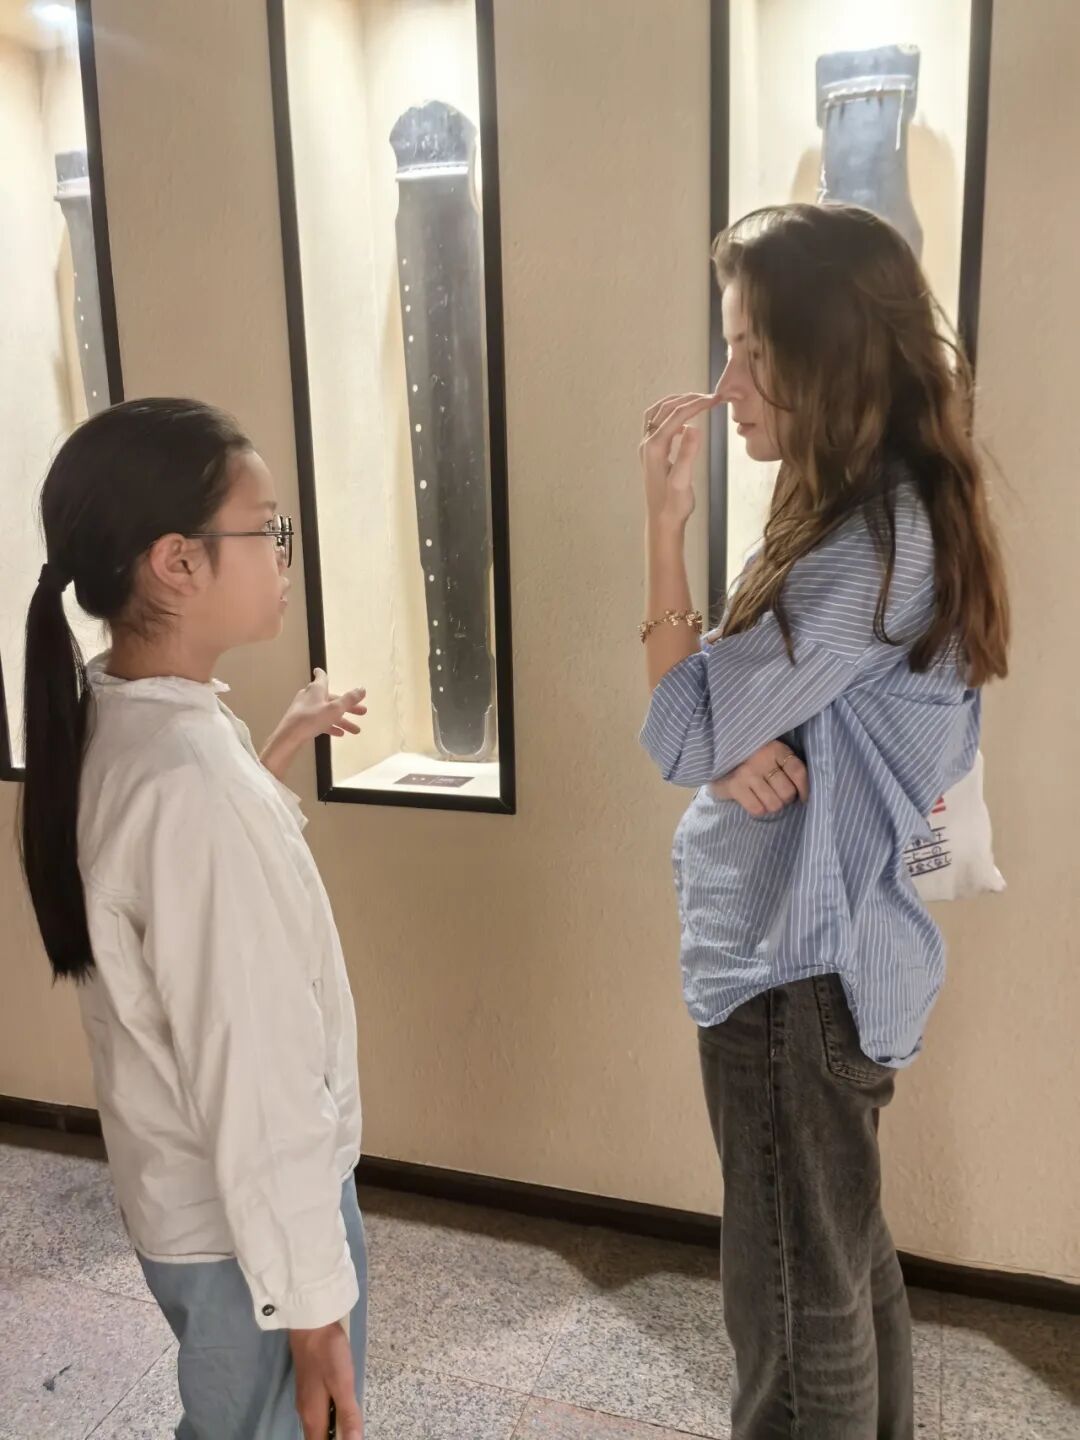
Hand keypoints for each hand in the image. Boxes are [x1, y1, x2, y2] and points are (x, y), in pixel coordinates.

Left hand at [260, 670, 366, 781]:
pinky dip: (330, 725)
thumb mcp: (335, 709)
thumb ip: (349, 699)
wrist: (289, 737)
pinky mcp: (302, 722)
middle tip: (362, 711)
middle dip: (347, 706)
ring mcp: (305, 709)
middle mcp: (310, 696)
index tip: (320, 670)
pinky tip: (340, 734)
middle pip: (331, 699)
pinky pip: (320, 721)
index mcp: (316, 689)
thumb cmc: (311, 719)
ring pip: (327, 712)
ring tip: (356, 730)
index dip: (322, 674)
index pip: (321, 677)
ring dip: (342, 720)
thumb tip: (362, 688)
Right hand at [290, 1322, 362, 1438]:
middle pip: (318, 1437)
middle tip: (353, 1426)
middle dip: (335, 1437)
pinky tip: (341, 1404)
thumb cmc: (328, 1353)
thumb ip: (348, 1414)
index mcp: (313, 1416)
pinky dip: (330, 1414)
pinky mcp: (308, 1386)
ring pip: (318, 1424)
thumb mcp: (343, 1383)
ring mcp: (305, 1399)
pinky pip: (318, 1411)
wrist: (310, 1323)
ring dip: (333, 1427)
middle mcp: (305, 1412)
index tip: (350, 1437)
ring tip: (351, 1419)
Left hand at [640, 389, 721, 529]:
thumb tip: (694, 426)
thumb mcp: (683, 481)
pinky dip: (671, 415)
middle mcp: (647, 444)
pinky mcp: (652, 453)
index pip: (677, 416)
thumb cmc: (674, 505)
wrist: (662, 522)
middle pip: (665, 409)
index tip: (716, 399)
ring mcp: (648, 448)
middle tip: (710, 397)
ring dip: (676, 403)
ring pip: (658, 414)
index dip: (697, 404)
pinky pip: (657, 424)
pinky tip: (685, 421)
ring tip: (697, 400)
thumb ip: (687, 453)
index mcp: (654, 448)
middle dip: (688, 399)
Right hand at [709, 741, 808, 816]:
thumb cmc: (748, 758)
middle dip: (784, 799)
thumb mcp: (769, 754)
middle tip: (776, 794)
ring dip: (771, 805)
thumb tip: (803, 792)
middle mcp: (762, 759)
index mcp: (775, 749)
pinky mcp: (734, 786)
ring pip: (774, 804)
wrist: (712, 755)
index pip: (798, 771)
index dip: (804, 789)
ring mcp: (747, 773)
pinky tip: (752, 800)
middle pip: (788, 793)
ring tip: (763, 797)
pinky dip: (757, 809)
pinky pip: (757, 809)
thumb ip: (785, 765)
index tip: (803, 797)